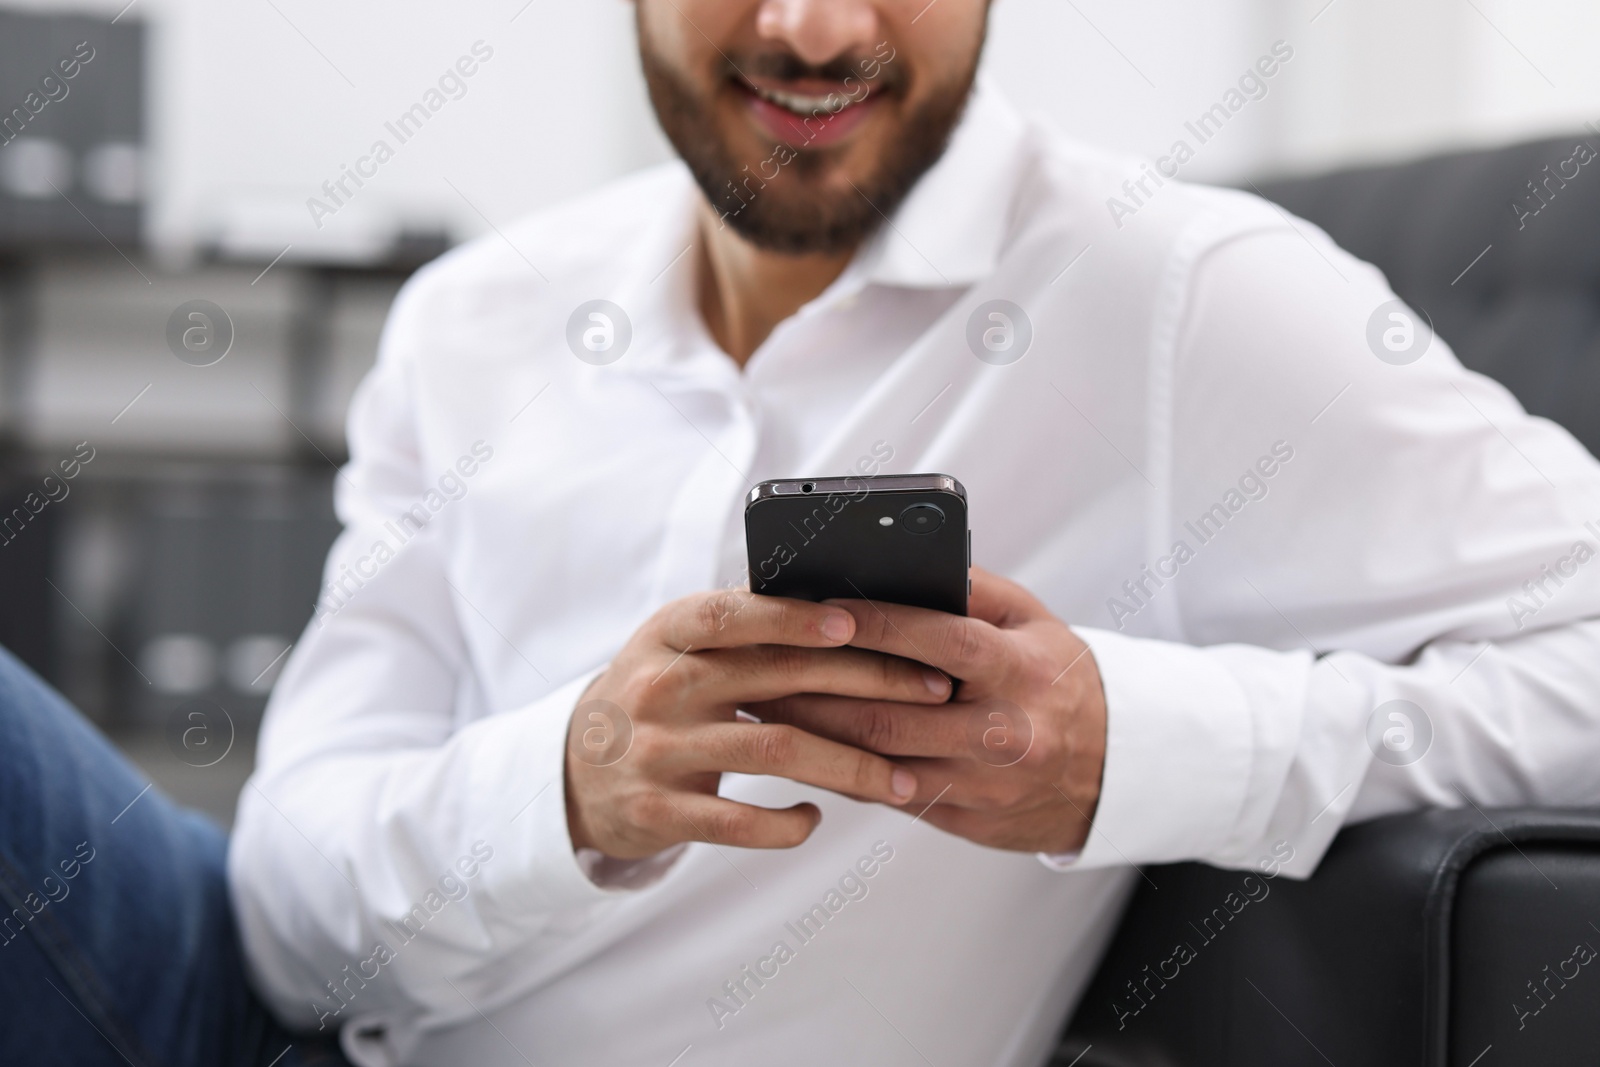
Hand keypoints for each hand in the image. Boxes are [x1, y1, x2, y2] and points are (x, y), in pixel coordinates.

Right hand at [566, 589, 952, 858]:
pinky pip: (738, 822)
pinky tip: (816, 819)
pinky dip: (787, 825)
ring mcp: (657, 750)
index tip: (856, 621)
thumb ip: (744, 625)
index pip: (733, 614)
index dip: (793, 617)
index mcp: (670, 632)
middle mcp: (662, 685)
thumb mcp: (680, 644)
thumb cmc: (659, 691)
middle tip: (934, 692)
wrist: (575, 768)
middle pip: (778, 681)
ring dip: (852, 766)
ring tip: (904, 778)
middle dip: (868, 684)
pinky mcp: (659, 811)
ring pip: (775, 752)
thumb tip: (852, 603)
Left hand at [749, 568, 1106, 853]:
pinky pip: (889, 796)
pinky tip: (799, 746)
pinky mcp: (966, 821)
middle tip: (758, 664)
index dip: (876, 625)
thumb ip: (973, 590)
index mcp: (1022, 670)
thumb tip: (900, 558)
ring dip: (812, 735)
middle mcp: (1005, 732)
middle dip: (816, 688)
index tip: (817, 607)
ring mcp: (984, 785)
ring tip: (761, 705)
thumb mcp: (1033, 623)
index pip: (940, 641)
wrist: (1114, 771)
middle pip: (892, 712)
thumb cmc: (1058, 678)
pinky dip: (838, 770)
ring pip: (880, 763)